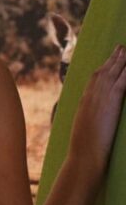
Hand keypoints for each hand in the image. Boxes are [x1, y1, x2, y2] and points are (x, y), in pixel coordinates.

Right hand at [69, 45, 125, 176]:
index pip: (93, 80)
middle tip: (121, 47)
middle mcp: (90, 97)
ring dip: (120, 60)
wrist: (84, 157)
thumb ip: (88, 121)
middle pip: (102, 72)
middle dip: (112, 59)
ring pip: (112, 74)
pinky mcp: (110, 104)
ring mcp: (99, 99)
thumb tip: (90, 120)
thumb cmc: (84, 151)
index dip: (102, 68)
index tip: (109, 60)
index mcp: (83, 103)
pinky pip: (121, 83)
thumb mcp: (84, 131)